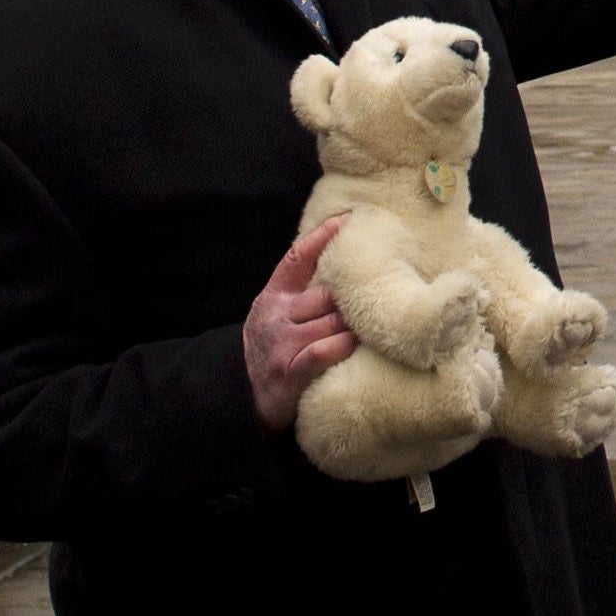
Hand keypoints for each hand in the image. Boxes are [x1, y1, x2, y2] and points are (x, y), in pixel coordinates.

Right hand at [245, 217, 353, 430]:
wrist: (240, 395)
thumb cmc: (272, 351)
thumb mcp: (276, 315)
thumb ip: (302, 294)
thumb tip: (344, 270)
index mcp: (273, 296)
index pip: (297, 257)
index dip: (321, 237)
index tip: (347, 220)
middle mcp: (275, 315)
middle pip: (326, 294)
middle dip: (351, 301)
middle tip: (375, 303)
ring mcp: (281, 342)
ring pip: (332, 322)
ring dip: (354, 328)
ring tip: (369, 332)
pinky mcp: (290, 369)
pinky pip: (326, 349)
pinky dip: (343, 348)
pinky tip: (353, 350)